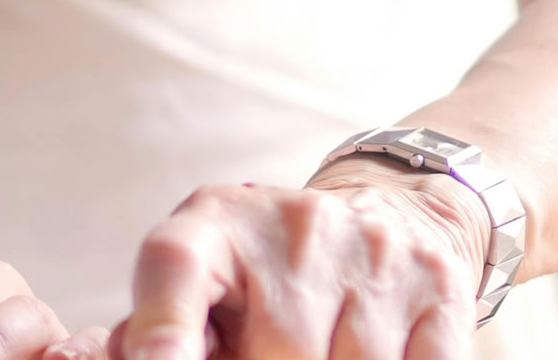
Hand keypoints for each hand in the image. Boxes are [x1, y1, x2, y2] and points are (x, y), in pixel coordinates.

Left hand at [111, 168, 490, 359]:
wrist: (386, 212)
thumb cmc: (268, 273)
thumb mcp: (205, 286)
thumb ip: (162, 328)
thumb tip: (121, 357)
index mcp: (213, 225)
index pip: (177, 267)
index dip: (164, 330)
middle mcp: (295, 226)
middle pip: (278, 353)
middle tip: (270, 351)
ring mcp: (373, 252)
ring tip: (317, 349)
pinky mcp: (436, 285)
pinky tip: (367, 350)